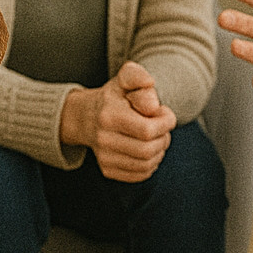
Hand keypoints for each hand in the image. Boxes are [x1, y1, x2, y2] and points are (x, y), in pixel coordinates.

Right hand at [61, 61, 176, 181]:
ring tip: (156, 137)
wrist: (86, 116)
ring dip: (159, 151)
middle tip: (162, 127)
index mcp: (109, 115)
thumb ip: (138, 77)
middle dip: (164, 138)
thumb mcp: (125, 78)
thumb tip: (151, 96)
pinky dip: (151, 164)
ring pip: (146, 165)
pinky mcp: (107, 169)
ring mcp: (104, 157)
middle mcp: (103, 139)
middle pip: (148, 150)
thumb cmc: (114, 96)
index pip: (147, 130)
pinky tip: (149, 150)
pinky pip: (140, 174)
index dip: (165, 123)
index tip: (165, 113)